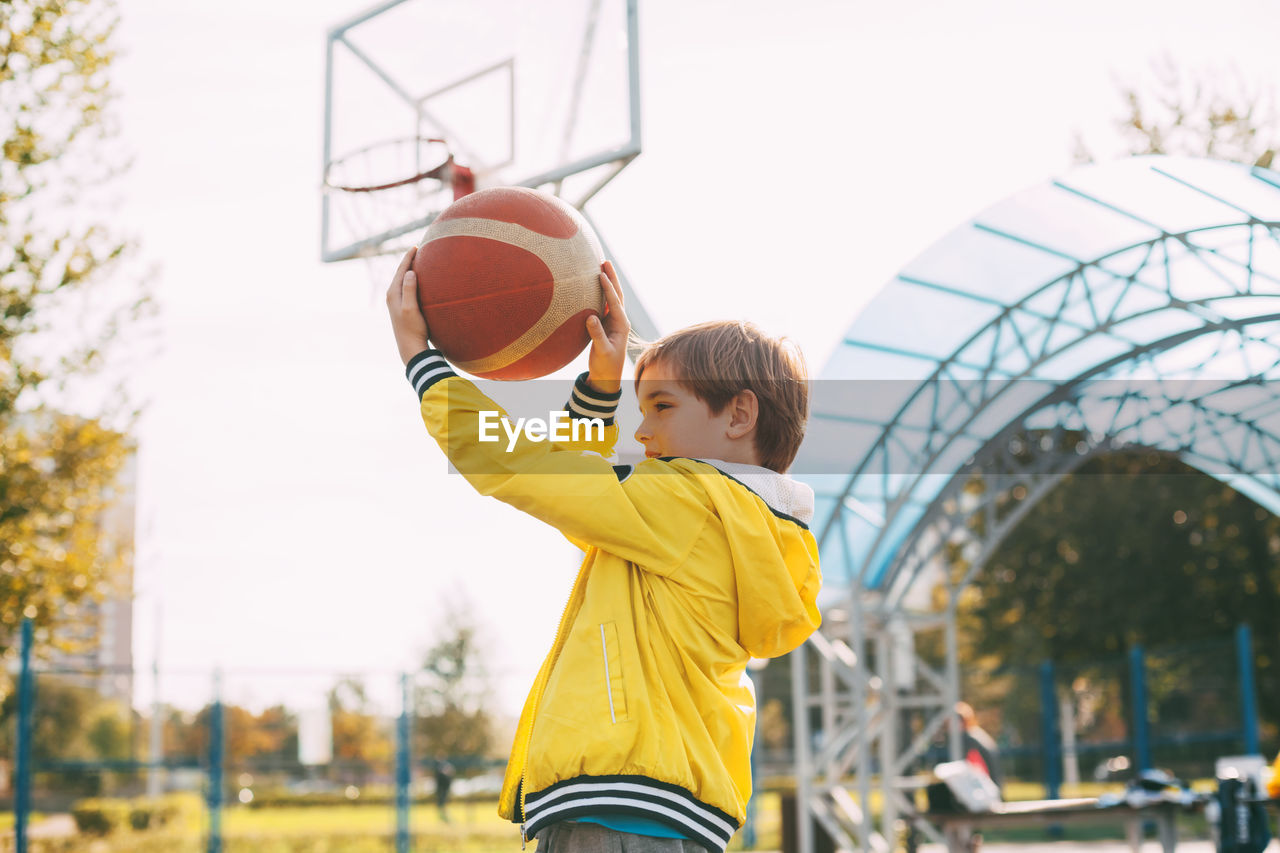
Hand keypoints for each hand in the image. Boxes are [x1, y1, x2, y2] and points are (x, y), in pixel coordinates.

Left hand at [385, 247, 430, 365]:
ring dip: (410, 270)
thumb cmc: (412, 329)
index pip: (401, 270)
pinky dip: (412, 280)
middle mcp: (392, 296)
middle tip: (418, 250)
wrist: (410, 348)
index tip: (416, 247)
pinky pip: (406, 288)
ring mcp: (396, 302)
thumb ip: (409, 290)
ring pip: (403, 280)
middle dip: (408, 261)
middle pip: (400, 273)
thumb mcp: (411, 308)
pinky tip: (419, 281)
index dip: (408, 258)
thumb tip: (410, 272)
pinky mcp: (402, 308)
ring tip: (419, 262)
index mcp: (393, 293)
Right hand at [586, 260, 628, 393]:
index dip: (608, 288)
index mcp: (621, 325)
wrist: (607, 376)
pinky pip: (604, 303)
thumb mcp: (601, 351)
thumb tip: (591, 317)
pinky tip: (594, 284)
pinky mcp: (606, 324)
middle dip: (612, 278)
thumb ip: (597, 335)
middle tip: (605, 261)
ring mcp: (613, 321)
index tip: (600, 275)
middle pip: (617, 294)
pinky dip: (601, 292)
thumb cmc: (605, 365)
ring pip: (612, 297)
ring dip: (608, 282)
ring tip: (601, 267)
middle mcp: (619, 320)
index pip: (615, 302)